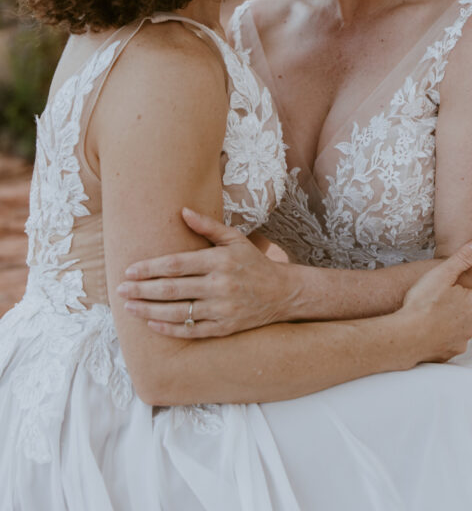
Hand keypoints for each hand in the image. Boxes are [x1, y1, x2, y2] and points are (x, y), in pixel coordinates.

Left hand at [117, 208, 293, 337]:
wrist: (282, 293)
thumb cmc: (253, 262)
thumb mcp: (234, 239)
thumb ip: (207, 226)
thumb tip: (182, 211)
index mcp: (220, 261)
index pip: (177, 265)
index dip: (150, 268)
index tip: (130, 270)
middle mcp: (220, 285)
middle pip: (172, 290)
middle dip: (142, 290)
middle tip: (120, 290)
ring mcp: (222, 310)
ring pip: (178, 313)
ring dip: (149, 311)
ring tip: (129, 308)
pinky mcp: (224, 329)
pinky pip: (191, 331)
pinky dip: (169, 329)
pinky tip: (152, 324)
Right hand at [397, 240, 471, 363]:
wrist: (407, 336)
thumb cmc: (423, 303)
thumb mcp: (441, 274)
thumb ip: (462, 259)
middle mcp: (471, 326)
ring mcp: (459, 342)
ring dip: (471, 331)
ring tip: (463, 325)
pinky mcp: (446, 354)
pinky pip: (454, 347)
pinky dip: (452, 341)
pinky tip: (440, 336)